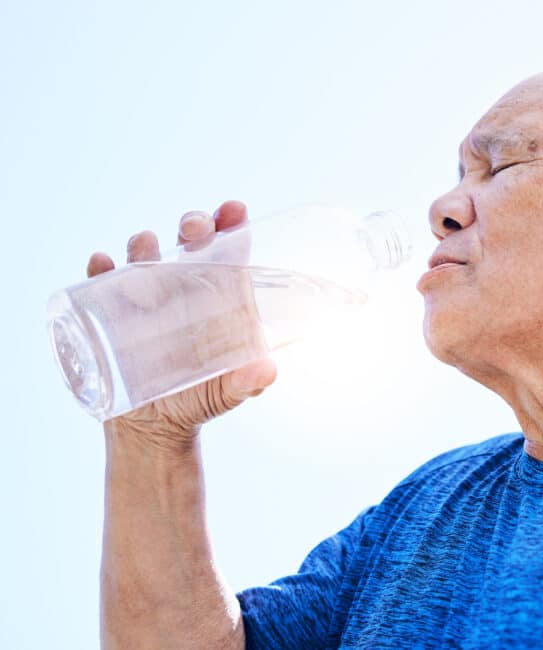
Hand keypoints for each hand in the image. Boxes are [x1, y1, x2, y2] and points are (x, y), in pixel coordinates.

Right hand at [88, 200, 276, 449]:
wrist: (156, 428)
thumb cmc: (203, 399)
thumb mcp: (231, 394)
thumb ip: (249, 382)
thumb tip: (268, 371)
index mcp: (219, 297)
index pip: (228, 252)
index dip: (231, 226)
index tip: (234, 209)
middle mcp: (184, 289)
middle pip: (188, 243)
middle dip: (192, 226)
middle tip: (194, 227)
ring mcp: (146, 297)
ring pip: (144, 256)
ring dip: (145, 244)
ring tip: (148, 246)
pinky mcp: (112, 314)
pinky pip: (102, 284)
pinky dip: (101, 270)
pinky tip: (102, 264)